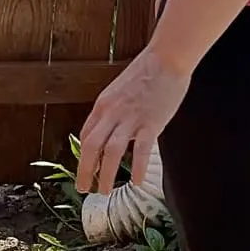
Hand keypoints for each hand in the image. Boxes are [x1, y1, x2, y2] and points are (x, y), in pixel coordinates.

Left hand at [77, 45, 190, 194]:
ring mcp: (131, 118)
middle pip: (91, 147)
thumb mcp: (120, 91)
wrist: (166, 58)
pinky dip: (138, 168)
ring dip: (105, 175)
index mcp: (103, 105)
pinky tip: (137, 182)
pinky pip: (141, 150)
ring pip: (111, 152)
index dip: (83, 156)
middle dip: (85, 171)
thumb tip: (112, 129)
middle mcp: (112, 113)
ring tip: (103, 192)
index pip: (86, 135)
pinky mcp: (151, 123)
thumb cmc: (146, 73)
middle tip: (83, 189)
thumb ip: (114, 110)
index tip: (85, 169)